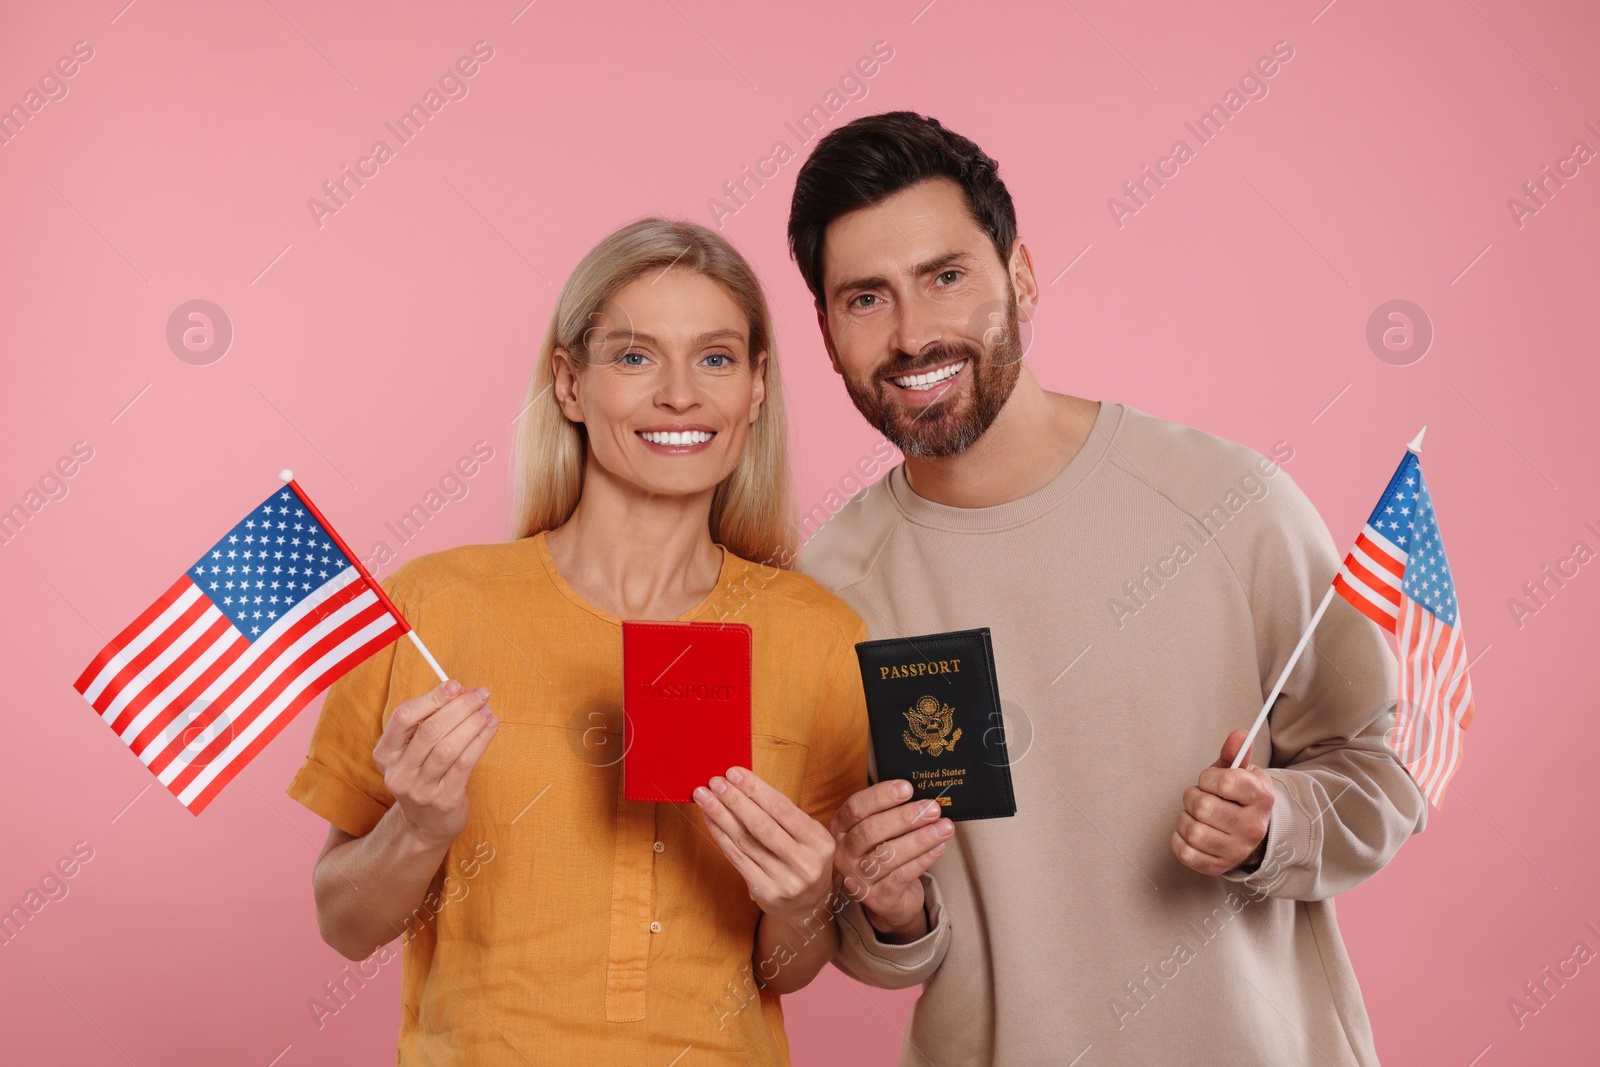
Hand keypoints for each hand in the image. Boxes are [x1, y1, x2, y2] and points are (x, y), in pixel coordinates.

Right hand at [372, 679, 498, 850]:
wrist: (426, 824)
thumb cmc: (424, 774)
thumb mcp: (414, 751)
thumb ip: (428, 721)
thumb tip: (458, 690)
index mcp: (386, 754)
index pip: (403, 717)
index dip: (431, 698)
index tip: (456, 685)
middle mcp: (399, 772)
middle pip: (429, 730)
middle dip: (459, 707)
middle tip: (481, 694)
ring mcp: (420, 789)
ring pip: (448, 748)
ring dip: (472, 723)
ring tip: (487, 710)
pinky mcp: (444, 800)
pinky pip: (465, 764)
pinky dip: (480, 741)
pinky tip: (491, 727)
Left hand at [693, 767, 834, 923]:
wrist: (809, 905)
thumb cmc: (805, 858)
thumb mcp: (809, 835)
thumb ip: (784, 814)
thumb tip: (744, 784)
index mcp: (819, 842)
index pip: (782, 809)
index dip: (756, 789)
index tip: (734, 773)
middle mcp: (804, 862)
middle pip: (761, 825)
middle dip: (734, 800)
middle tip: (714, 782)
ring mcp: (785, 880)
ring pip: (745, 841)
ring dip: (721, 815)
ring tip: (705, 797)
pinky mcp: (765, 893)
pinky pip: (737, 859)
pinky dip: (721, 836)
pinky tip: (710, 820)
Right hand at [830, 780, 951, 941]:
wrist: (888, 898)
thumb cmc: (884, 854)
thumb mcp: (880, 831)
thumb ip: (892, 813)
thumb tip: (922, 797)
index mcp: (840, 829)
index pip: (855, 808)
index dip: (880, 796)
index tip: (907, 787)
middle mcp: (844, 854)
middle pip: (870, 831)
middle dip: (905, 817)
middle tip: (932, 808)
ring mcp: (858, 878)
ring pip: (888, 855)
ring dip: (920, 839)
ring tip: (944, 827)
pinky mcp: (878, 898)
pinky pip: (902, 875)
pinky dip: (923, 859)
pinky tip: (939, 847)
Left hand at [1171, 728, 1272, 876]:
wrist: (1251, 832)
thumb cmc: (1239, 798)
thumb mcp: (1240, 773)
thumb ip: (1236, 753)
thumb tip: (1239, 735)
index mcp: (1260, 798)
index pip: (1225, 782)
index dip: (1208, 778)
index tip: (1210, 780)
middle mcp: (1252, 827)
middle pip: (1202, 807)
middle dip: (1192, 797)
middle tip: (1199, 797)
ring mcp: (1237, 849)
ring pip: (1192, 831)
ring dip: (1185, 819)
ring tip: (1195, 815)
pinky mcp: (1219, 866)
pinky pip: (1186, 854)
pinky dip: (1179, 841)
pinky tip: (1189, 832)